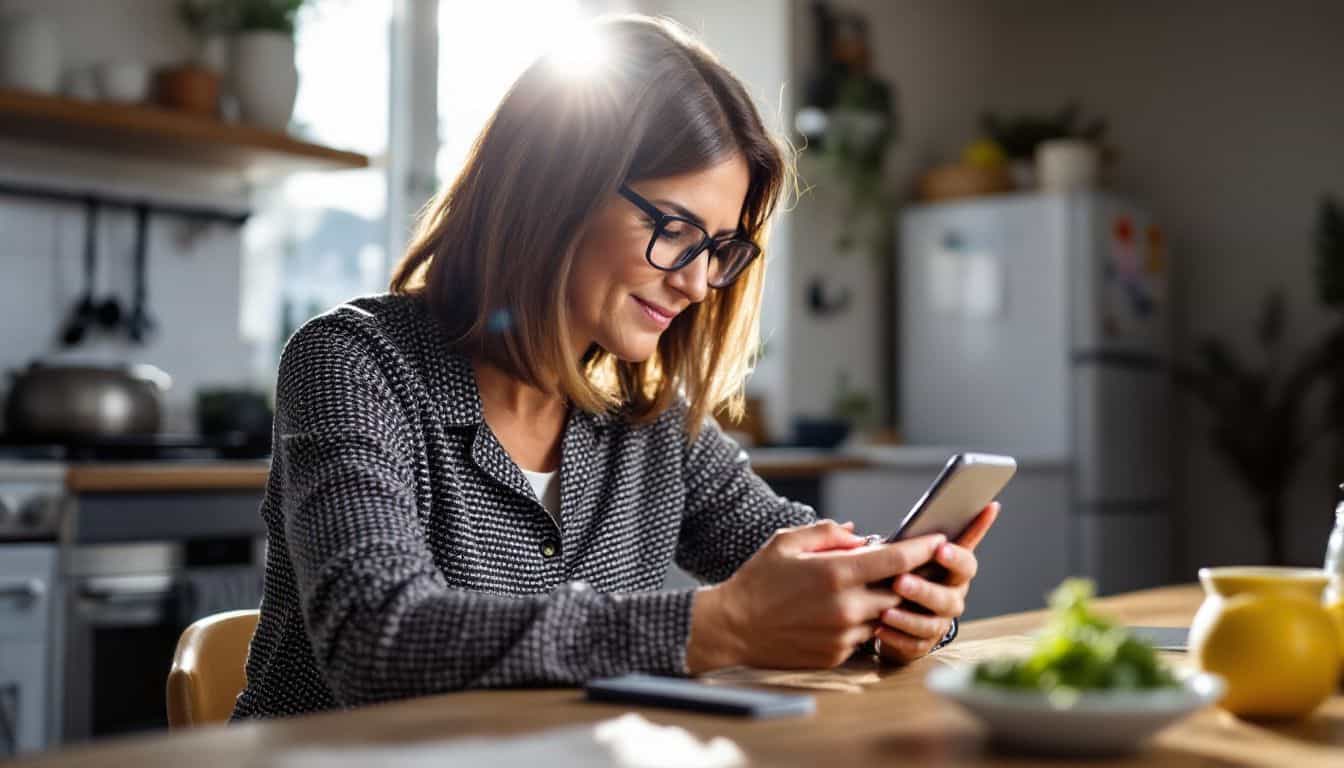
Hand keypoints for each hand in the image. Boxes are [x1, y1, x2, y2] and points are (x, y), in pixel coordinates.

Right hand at [687, 520, 947, 672]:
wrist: (732, 627)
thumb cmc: (758, 580)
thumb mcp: (787, 542)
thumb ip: (828, 533)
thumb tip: (860, 535)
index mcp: (836, 573)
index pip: (897, 560)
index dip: (923, 548)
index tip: (939, 539)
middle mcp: (847, 606)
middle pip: (899, 590)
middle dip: (908, 577)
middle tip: (911, 564)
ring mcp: (844, 635)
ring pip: (884, 615)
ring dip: (883, 601)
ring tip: (869, 588)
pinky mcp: (837, 655)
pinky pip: (864, 636)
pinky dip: (863, 622)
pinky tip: (843, 612)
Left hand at [874, 502, 999, 663]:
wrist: (888, 608)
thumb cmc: (894, 570)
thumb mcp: (897, 552)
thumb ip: (900, 539)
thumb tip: (865, 524)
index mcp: (950, 569)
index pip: (966, 560)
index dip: (957, 555)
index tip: (940, 546)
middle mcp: (952, 594)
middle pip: (950, 595)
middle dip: (926, 589)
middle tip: (899, 581)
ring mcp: (940, 620)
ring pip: (933, 622)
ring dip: (909, 617)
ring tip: (885, 611)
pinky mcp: (923, 642)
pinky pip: (915, 643)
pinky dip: (898, 637)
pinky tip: (880, 629)